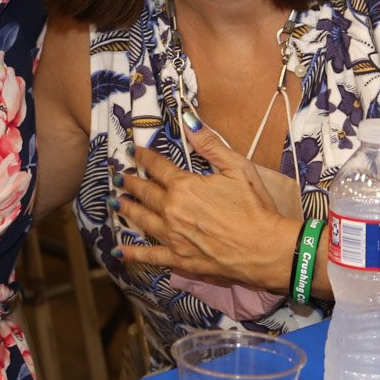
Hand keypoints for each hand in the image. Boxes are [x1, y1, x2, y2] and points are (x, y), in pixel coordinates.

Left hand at [113, 125, 295, 290]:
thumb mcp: (237, 168)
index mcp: (184, 186)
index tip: (133, 152)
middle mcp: (172, 210)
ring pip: (142, 219)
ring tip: (115, 202)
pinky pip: (150, 255)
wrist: (265, 248)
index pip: (157, 167)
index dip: (144, 157)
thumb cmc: (255, 207)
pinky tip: (118, 251)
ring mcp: (173, 236)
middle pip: (145, 193)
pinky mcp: (179, 258)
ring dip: (127, 209)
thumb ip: (210, 144)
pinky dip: (133, 253)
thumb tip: (188, 120)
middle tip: (118, 177)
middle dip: (130, 183)